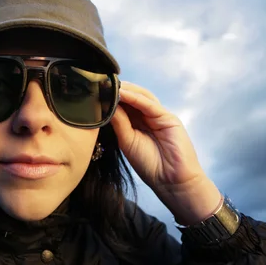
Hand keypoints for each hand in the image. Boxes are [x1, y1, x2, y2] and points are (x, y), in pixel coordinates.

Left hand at [110, 81, 221, 223]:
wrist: (171, 181)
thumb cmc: (149, 165)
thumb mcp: (127, 141)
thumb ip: (118, 123)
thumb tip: (106, 105)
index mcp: (137, 123)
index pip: (123, 105)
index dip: (110, 98)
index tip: (94, 91)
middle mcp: (148, 116)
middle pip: (133, 97)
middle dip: (117, 90)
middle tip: (100, 83)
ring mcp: (159, 116)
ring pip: (142, 96)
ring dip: (126, 90)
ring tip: (109, 85)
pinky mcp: (168, 118)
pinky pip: (150, 105)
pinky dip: (136, 98)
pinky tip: (123, 94)